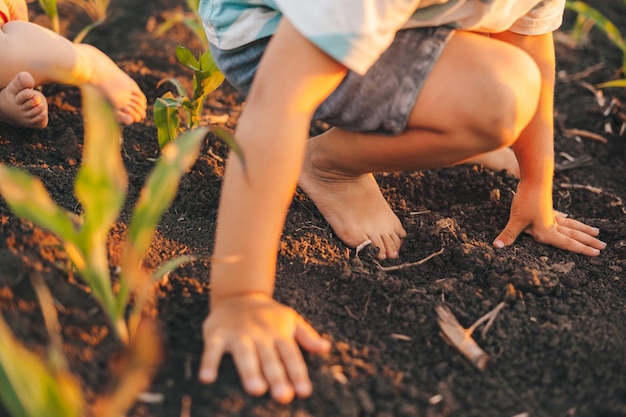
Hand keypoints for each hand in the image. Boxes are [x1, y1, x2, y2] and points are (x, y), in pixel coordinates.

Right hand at [199, 293, 330, 403]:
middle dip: (277, 377)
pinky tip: (207, 379)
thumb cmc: (267, 315)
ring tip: (256, 390)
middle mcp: (260, 334)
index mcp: (279, 333)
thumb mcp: (290, 319)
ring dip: (250, 372)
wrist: (237, 294)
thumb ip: (307, 336)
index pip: (291, 355)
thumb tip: (326, 348)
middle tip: (283, 396)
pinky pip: (212, 350)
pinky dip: (209, 363)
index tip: (304, 392)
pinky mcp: (217, 334)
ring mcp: (239, 334)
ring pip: (245, 355)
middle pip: (270, 358)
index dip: (298, 373)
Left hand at [493, 183, 606, 255]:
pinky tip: (567, 216)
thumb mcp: (516, 220)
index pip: (567, 244)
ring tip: (596, 232)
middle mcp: (551, 223)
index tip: (596, 254)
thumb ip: (508, 235)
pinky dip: (564, 217)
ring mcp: (550, 214)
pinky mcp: (546, 205)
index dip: (581, 249)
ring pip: (570, 224)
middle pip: (573, 234)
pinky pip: (559, 215)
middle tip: (603, 246)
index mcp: (547, 231)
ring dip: (582, 229)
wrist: (534, 177)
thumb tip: (496, 247)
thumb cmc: (526, 199)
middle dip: (587, 242)